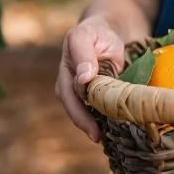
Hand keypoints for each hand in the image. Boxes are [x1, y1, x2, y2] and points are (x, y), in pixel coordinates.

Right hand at [56, 16, 124, 142]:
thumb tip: (83, 78)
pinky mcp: (85, 99)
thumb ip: (85, 54)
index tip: (92, 105)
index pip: (70, 82)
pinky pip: (89, 113)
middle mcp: (66, 79)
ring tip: (101, 138)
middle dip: (83, 120)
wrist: (102, 36)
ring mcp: (73, 91)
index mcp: (67, 61)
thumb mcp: (89, 36)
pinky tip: (107, 134)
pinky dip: (97, 124)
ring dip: (89, 126)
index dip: (79, 94)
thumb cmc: (97, 35)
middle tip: (96, 135)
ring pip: (78, 111)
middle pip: (71, 103)